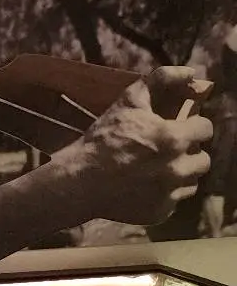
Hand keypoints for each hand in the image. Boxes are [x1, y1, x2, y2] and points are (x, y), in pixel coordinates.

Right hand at [53, 67, 213, 226]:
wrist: (80, 181)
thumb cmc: (104, 138)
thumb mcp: (129, 101)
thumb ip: (162, 80)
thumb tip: (191, 73)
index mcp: (174, 138)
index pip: (205, 128)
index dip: (192, 125)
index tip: (178, 127)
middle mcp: (178, 168)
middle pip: (203, 158)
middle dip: (188, 151)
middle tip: (165, 148)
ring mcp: (171, 193)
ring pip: (192, 180)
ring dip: (180, 172)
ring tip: (156, 167)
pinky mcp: (162, 212)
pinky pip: (175, 200)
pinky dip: (165, 192)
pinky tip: (144, 184)